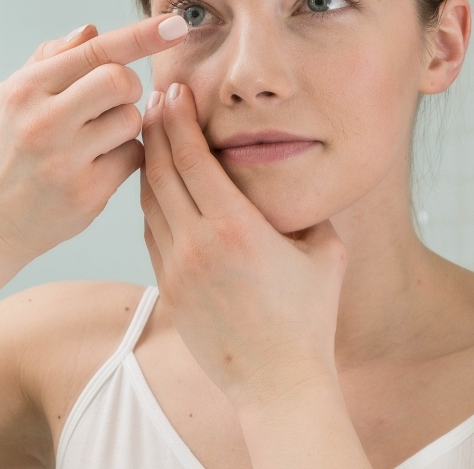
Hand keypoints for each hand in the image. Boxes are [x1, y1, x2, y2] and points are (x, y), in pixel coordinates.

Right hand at [0, 14, 188, 258]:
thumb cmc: (11, 148)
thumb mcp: (13, 98)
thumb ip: (52, 60)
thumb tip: (92, 30)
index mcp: (25, 89)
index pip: (93, 52)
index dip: (140, 36)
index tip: (175, 25)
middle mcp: (41, 121)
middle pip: (120, 81)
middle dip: (128, 87)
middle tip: (112, 103)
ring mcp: (64, 159)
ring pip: (132, 120)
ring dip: (127, 125)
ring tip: (99, 139)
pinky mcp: (86, 192)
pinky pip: (134, 157)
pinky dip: (126, 156)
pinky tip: (101, 165)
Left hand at [140, 83, 347, 410]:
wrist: (277, 382)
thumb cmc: (309, 317)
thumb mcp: (324, 251)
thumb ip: (306, 208)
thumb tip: (296, 176)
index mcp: (237, 228)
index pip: (193, 158)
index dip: (179, 120)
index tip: (174, 91)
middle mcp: (198, 245)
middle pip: (161, 172)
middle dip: (157, 130)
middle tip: (156, 99)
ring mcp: (176, 268)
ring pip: (149, 201)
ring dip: (149, 164)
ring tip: (153, 134)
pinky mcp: (168, 288)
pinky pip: (151, 232)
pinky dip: (151, 201)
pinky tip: (159, 185)